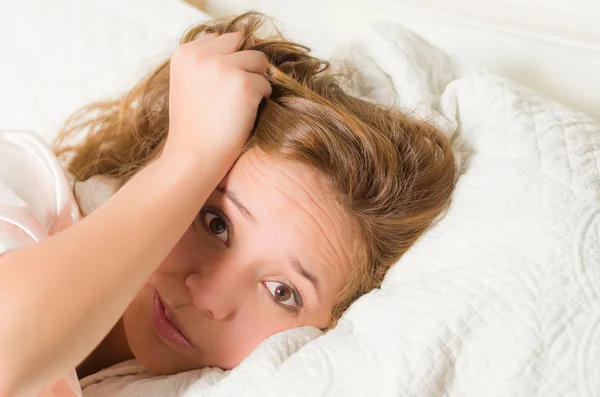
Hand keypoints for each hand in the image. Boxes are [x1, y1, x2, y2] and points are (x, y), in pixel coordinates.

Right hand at [164, 31, 270, 164]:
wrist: (194, 156)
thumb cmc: (195, 125)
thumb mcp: (188, 83)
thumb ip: (208, 60)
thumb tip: (249, 39)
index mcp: (184, 53)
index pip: (219, 38)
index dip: (228, 60)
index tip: (222, 86)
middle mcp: (202, 55)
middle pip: (240, 42)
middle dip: (245, 63)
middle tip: (236, 94)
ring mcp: (223, 67)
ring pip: (258, 59)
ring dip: (256, 79)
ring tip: (242, 103)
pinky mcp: (243, 83)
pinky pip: (266, 82)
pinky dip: (262, 98)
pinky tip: (247, 114)